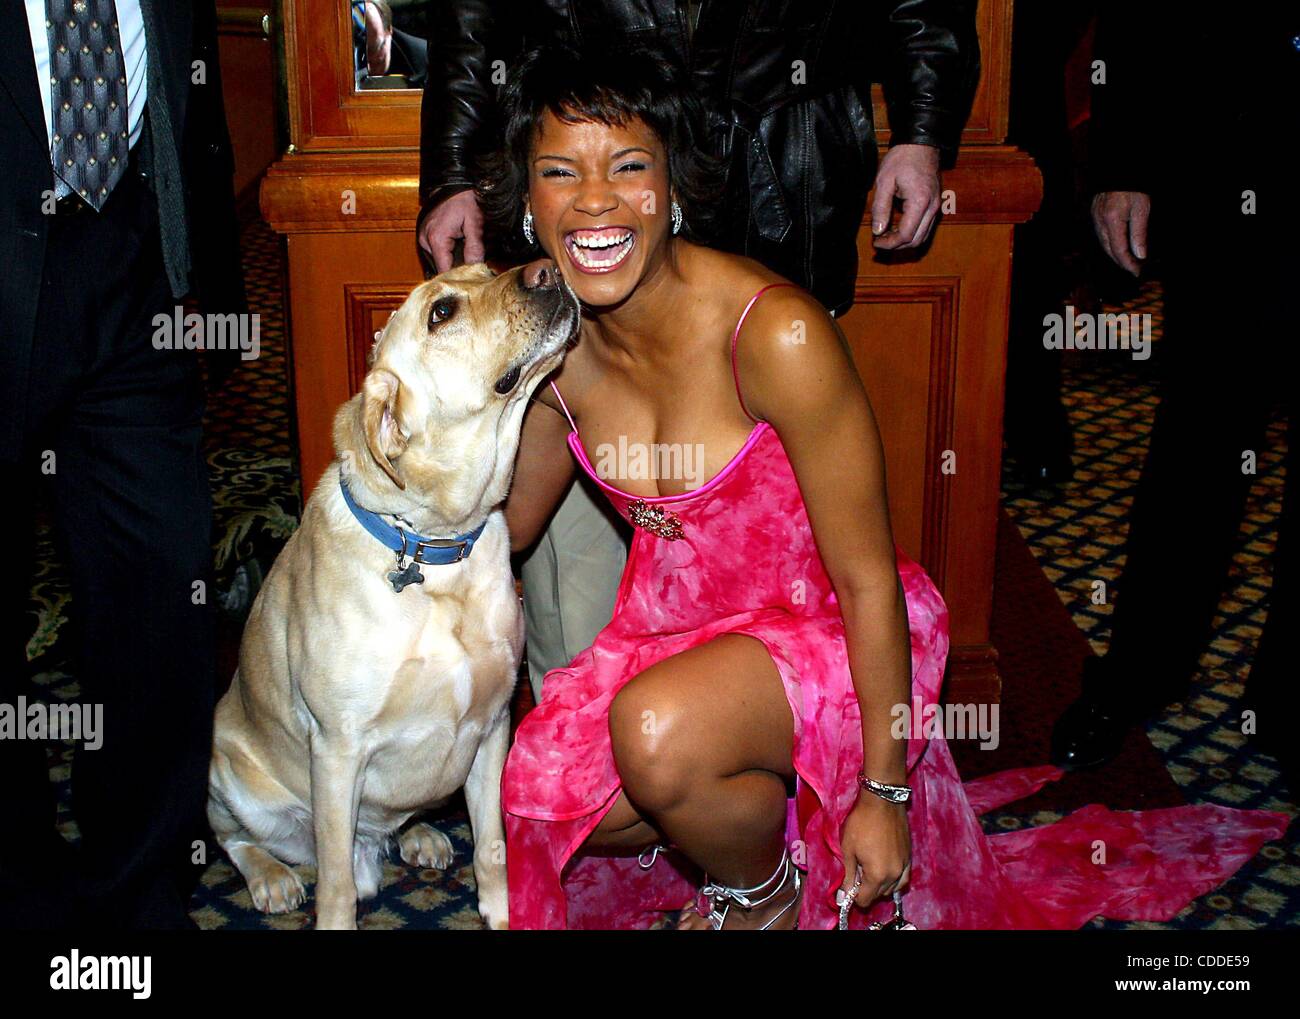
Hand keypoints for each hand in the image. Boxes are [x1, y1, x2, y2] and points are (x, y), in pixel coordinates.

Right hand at [418, 189, 485, 273]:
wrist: (453, 183)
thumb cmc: (464, 199)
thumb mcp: (475, 223)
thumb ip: (475, 248)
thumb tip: (476, 268)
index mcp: (436, 239)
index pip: (444, 271)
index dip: (458, 277)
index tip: (470, 279)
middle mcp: (425, 240)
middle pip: (442, 266)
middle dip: (457, 266)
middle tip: (472, 261)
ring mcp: (423, 237)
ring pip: (439, 259)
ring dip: (452, 258)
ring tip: (465, 248)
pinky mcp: (425, 234)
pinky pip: (436, 250)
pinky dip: (447, 251)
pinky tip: (457, 244)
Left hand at [838, 792, 910, 910]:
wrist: (882, 801)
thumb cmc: (861, 822)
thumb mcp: (848, 849)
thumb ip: (848, 875)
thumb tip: (844, 896)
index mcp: (878, 875)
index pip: (865, 899)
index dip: (854, 896)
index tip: (848, 885)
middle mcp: (894, 875)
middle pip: (879, 895)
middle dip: (867, 889)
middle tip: (857, 872)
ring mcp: (905, 866)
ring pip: (892, 888)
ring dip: (880, 885)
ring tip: (869, 868)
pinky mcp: (909, 857)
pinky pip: (903, 878)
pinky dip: (894, 879)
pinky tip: (885, 869)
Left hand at [871, 144, 942, 249]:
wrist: (921, 143)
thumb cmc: (902, 158)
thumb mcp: (884, 181)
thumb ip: (880, 208)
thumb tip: (877, 231)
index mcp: (920, 202)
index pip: (906, 235)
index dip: (890, 243)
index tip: (876, 242)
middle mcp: (933, 207)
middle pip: (916, 240)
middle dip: (897, 246)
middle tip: (879, 241)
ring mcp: (936, 206)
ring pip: (922, 236)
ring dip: (904, 241)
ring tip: (886, 236)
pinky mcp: (935, 204)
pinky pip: (925, 227)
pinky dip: (912, 233)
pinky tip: (897, 227)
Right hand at [1091, 191, 1150, 275]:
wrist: (1120, 171)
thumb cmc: (1133, 187)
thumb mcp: (1142, 210)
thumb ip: (1139, 234)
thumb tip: (1140, 255)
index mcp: (1112, 221)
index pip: (1119, 250)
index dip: (1128, 263)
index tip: (1137, 271)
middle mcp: (1100, 222)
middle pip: (1109, 250)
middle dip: (1121, 262)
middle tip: (1134, 269)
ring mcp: (1095, 218)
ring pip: (1103, 244)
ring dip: (1115, 254)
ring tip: (1128, 260)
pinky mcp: (1095, 214)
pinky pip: (1101, 235)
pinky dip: (1110, 244)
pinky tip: (1118, 245)